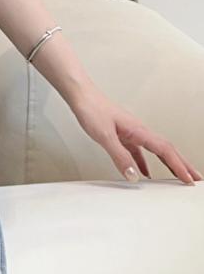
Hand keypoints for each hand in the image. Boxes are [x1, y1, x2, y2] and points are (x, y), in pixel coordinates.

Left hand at [70, 85, 202, 184]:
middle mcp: (139, 130)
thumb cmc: (91, 108)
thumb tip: (134, 176)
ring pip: (155, 150)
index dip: (179, 166)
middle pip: (167, 149)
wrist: (80, 94)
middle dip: (182, 165)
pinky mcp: (122, 134)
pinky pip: (139, 151)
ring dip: (169, 163)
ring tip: (178, 177)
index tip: (189, 179)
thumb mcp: (104, 136)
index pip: (165, 150)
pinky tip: (144, 172)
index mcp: (139, 130)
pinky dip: (146, 163)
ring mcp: (131, 132)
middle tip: (195, 179)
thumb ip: (119, 156)